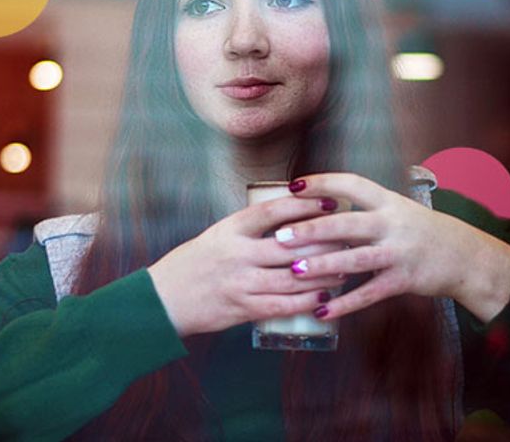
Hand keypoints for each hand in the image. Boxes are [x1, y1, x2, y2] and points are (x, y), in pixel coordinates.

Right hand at [146, 195, 348, 336]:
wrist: (161, 300)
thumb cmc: (189, 266)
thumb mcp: (213, 238)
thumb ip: (245, 233)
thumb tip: (286, 224)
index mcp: (227, 230)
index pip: (271, 211)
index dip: (303, 205)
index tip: (329, 202)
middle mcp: (235, 254)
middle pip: (290, 245)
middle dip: (324, 242)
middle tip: (348, 239)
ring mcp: (239, 282)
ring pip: (292, 277)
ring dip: (323, 274)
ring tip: (343, 270)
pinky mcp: (241, 308)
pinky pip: (282, 305)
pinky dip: (306, 301)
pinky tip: (323, 298)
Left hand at [282, 172, 509, 321]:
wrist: (467, 257)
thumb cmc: (420, 231)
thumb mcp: (396, 210)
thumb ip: (362, 209)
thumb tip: (315, 204)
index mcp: (388, 201)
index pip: (351, 184)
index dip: (322, 183)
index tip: (293, 186)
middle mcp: (393, 223)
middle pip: (347, 223)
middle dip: (312, 229)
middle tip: (281, 236)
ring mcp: (399, 252)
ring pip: (356, 259)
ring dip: (323, 266)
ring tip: (294, 272)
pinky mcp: (404, 280)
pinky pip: (370, 294)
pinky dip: (345, 304)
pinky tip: (322, 310)